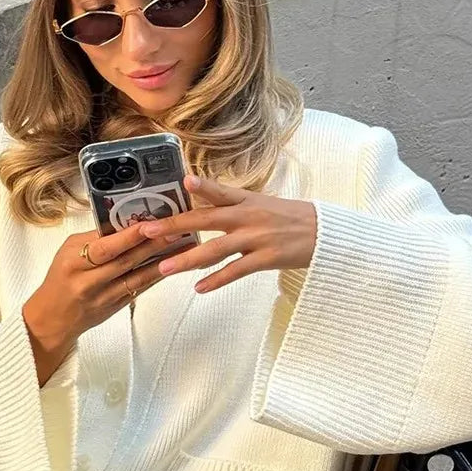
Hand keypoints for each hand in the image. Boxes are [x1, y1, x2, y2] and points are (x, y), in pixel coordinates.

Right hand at [22, 222, 190, 353]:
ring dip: (162, 261)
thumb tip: (124, 222)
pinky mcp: (116, 308)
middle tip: (176, 229)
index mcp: (74, 262)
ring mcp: (104, 297)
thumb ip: (94, 239)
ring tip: (182, 245)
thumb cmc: (60, 279)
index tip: (150, 223)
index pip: (105, 247)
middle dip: (153, 244)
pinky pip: (139, 289)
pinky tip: (172, 265)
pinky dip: (156, 276)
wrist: (53, 318)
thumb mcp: (68, 252)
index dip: (129, 236)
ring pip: (138, 277)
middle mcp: (89, 281)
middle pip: (125, 261)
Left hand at [137, 174, 317, 292]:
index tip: (181, 182)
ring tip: (163, 269)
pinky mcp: (266, 259)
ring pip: (215, 250)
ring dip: (187, 260)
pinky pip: (236, 271)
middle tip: (146, 231)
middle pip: (205, 220)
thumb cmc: (291, 219)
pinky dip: (216, 280)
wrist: (325, 234)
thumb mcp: (262, 204)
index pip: (220, 191)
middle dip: (173, 225)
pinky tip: (198, 289)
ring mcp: (257, 238)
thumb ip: (234, 206)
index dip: (202, 186)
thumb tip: (203, 209)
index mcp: (247, 200)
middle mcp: (249, 216)